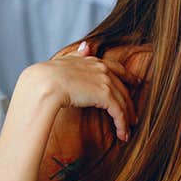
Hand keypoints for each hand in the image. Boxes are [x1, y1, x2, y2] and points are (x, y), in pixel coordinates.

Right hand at [16, 42, 142, 140]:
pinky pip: (119, 112)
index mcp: (93, 61)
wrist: (44, 83)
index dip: (127, 76)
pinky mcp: (105, 95)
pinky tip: (122, 135)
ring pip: (123, 101)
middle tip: (133, 116)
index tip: (135, 82)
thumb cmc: (47, 76)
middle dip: (129, 103)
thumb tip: (86, 46)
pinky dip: (122, 124)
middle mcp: (102, 69)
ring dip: (127, 118)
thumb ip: (77, 55)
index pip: (116, 68)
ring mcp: (105, 81)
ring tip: (127, 131)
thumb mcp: (65, 61)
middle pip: (122, 88)